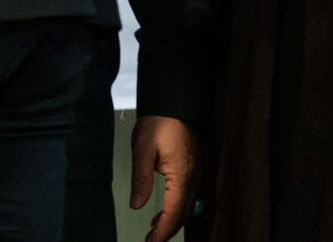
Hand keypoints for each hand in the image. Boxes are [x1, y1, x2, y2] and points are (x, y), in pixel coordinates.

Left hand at [129, 114, 197, 241]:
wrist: (173, 104)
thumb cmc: (159, 122)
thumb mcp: (142, 150)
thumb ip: (141, 180)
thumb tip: (137, 204)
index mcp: (181, 175)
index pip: (174, 212)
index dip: (163, 230)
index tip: (152, 241)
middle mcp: (193, 178)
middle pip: (183, 214)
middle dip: (167, 230)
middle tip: (151, 240)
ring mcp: (195, 174)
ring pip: (187, 206)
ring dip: (172, 220)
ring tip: (155, 229)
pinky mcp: (193, 170)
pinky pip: (188, 196)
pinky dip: (177, 207)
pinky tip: (165, 210)